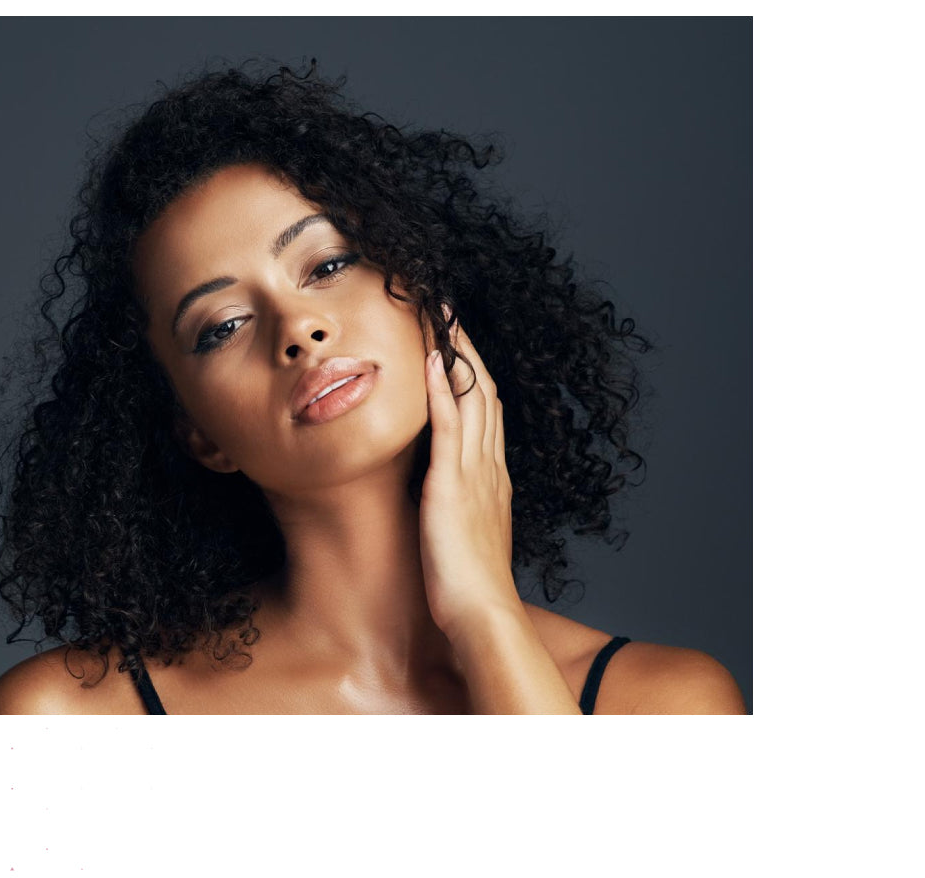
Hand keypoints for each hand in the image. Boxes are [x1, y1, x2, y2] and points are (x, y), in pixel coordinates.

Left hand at [418, 308, 520, 637]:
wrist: (481, 614)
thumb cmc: (470, 588)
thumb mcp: (467, 537)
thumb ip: (460, 511)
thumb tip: (443, 500)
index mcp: (492, 479)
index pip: (487, 411)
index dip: (474, 373)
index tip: (459, 343)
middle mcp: (489, 467)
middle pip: (485, 391)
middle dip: (467, 348)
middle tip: (451, 310)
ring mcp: (474, 473)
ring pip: (472, 397)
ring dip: (456, 353)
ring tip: (441, 315)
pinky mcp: (453, 484)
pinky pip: (451, 425)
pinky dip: (443, 388)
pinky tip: (432, 359)